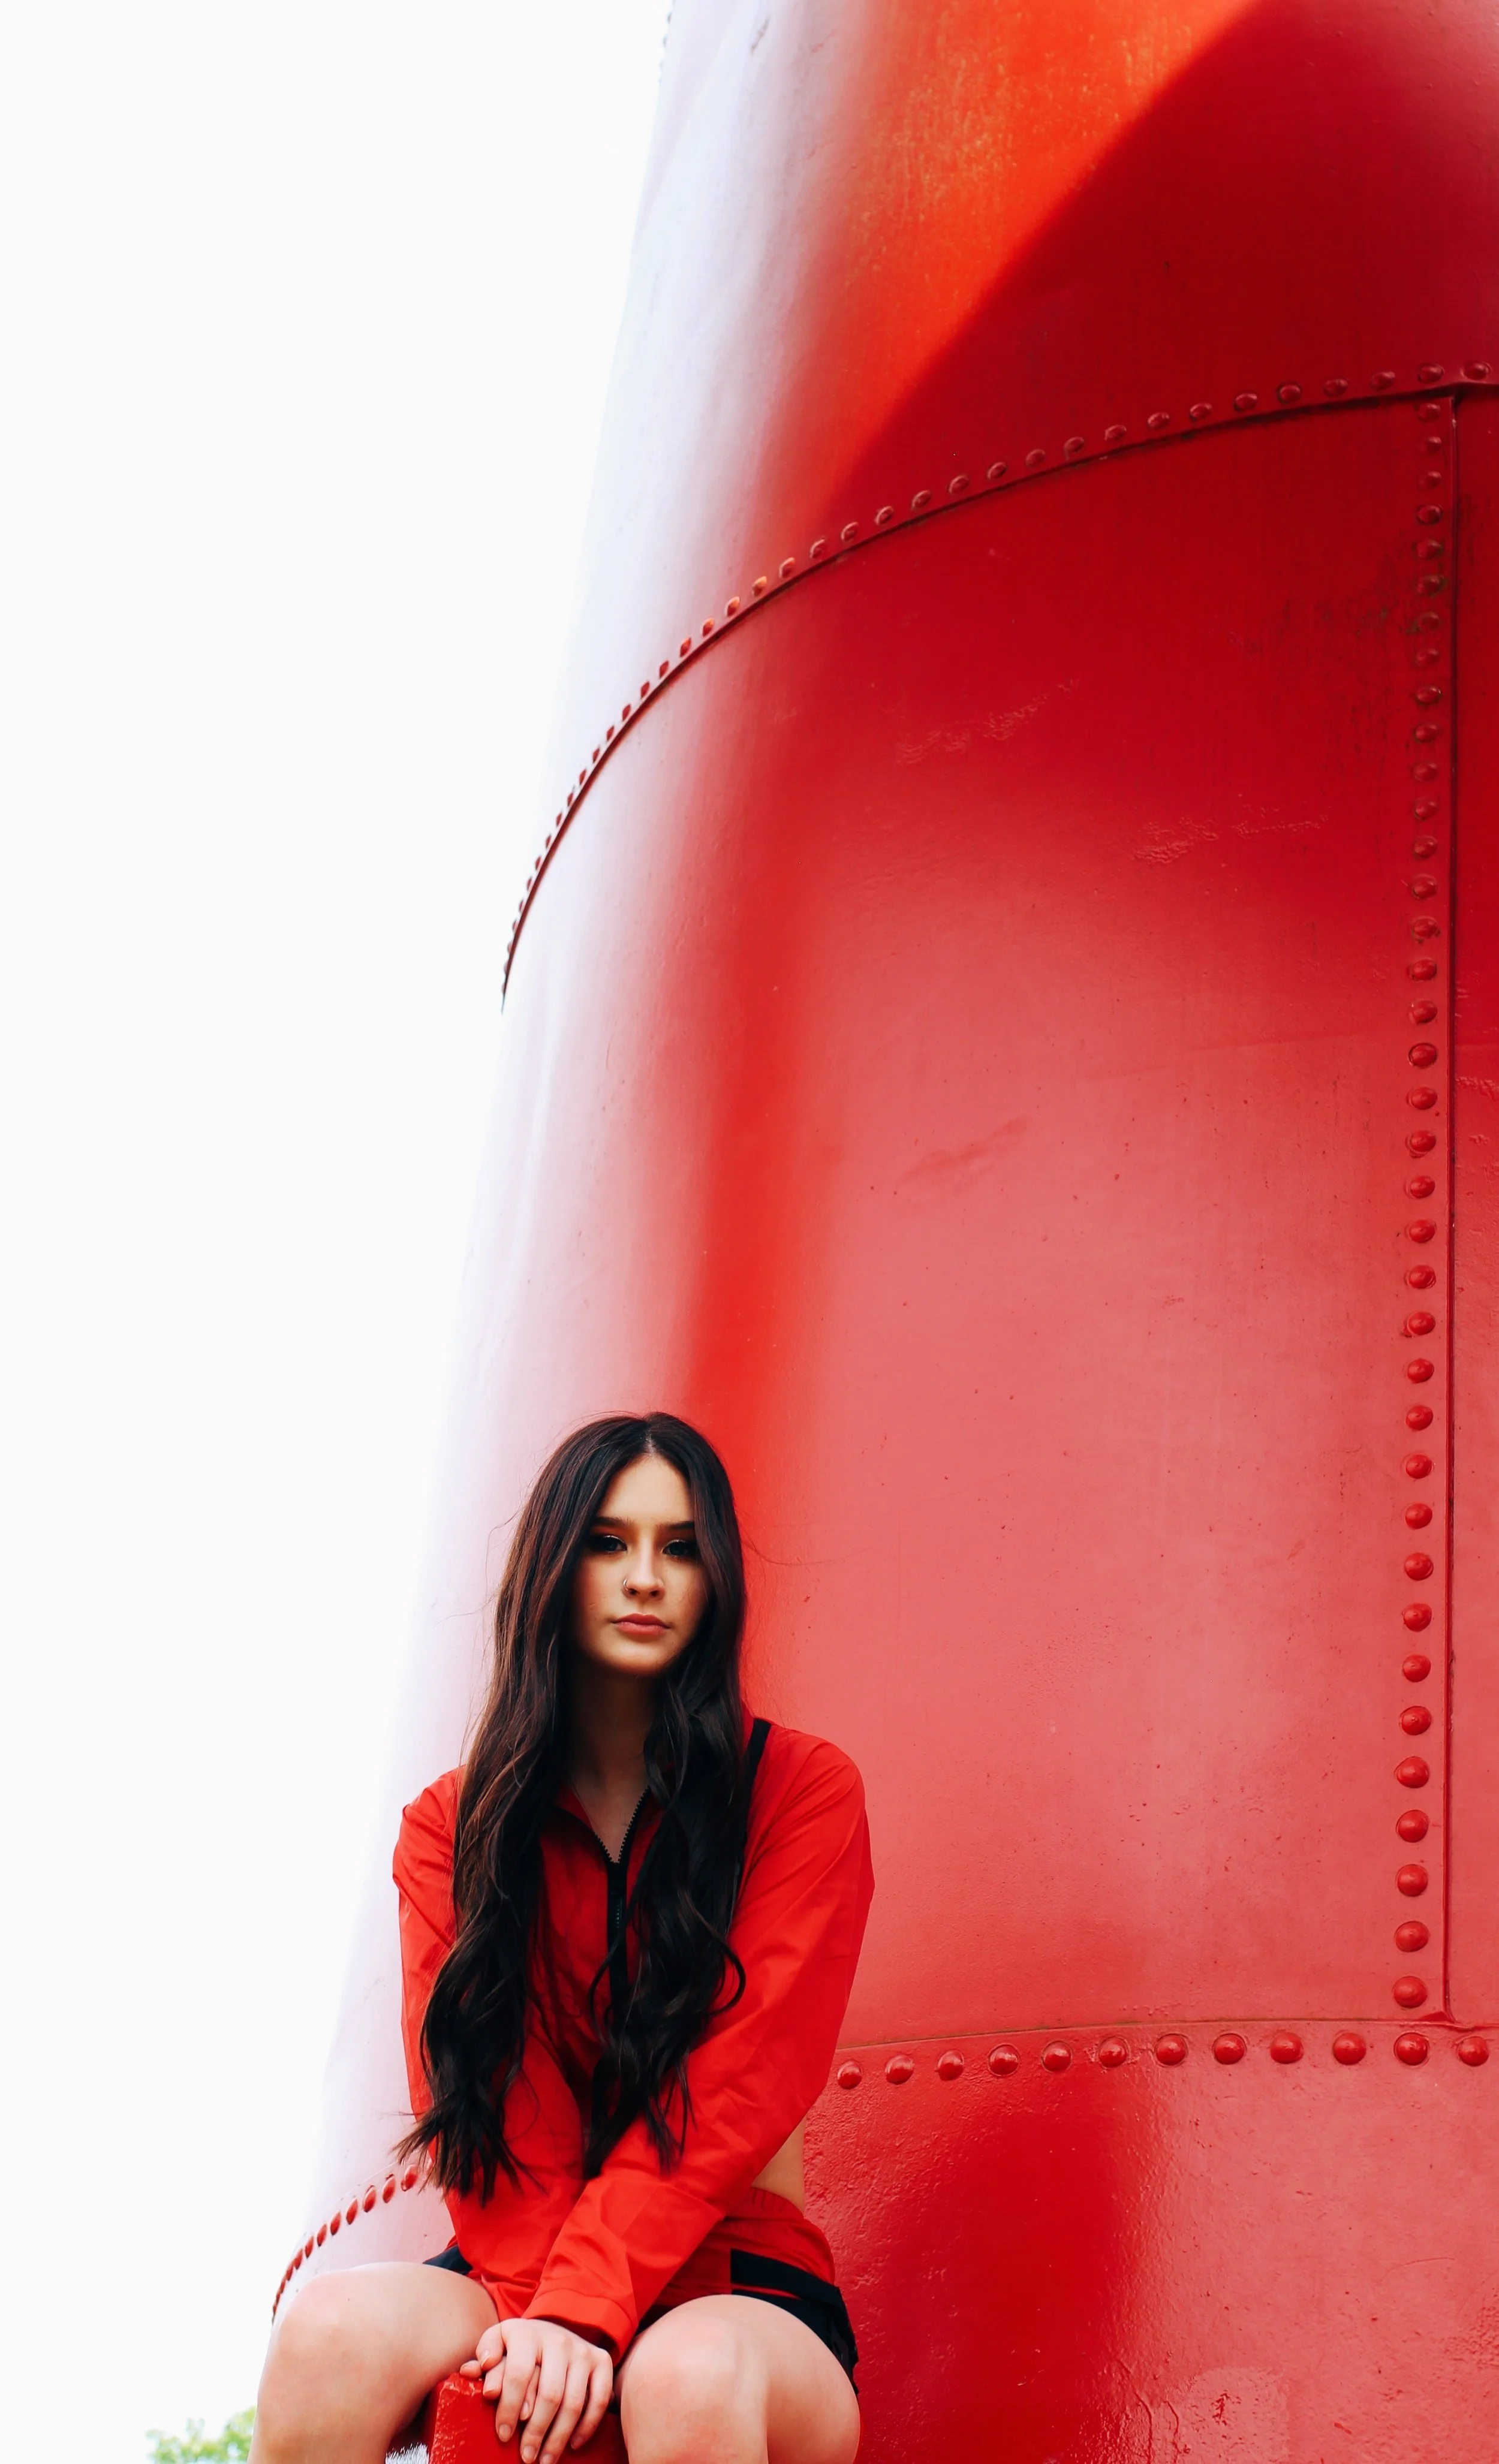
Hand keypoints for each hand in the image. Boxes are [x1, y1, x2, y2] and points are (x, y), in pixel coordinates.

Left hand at [460, 2315, 613, 2459]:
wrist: (551, 2328)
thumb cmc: (518, 2346)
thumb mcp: (498, 2343)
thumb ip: (485, 2356)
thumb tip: (471, 2371)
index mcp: (527, 2333)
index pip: (518, 2374)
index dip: (509, 2408)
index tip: (502, 2435)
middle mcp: (558, 2339)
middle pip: (550, 2394)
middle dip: (536, 2431)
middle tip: (526, 2456)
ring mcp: (582, 2350)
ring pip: (574, 2402)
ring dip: (559, 2437)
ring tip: (545, 2459)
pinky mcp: (602, 2361)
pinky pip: (600, 2400)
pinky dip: (587, 2427)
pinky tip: (573, 2445)